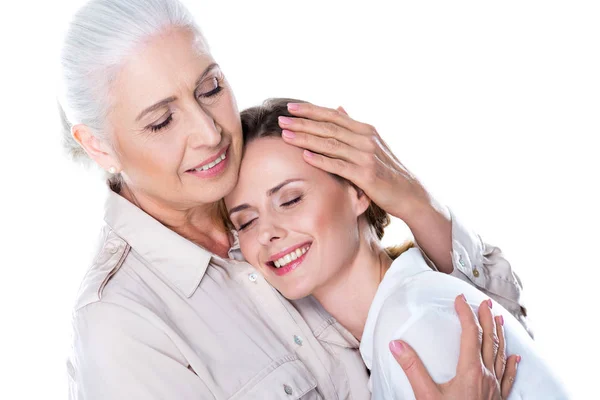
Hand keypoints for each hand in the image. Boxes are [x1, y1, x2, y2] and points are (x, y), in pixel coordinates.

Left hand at [280, 102, 454, 271]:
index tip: (291, 107)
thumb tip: (339, 107)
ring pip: (330, 144)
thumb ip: (353, 126)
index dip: (311, 111)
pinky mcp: (366, 174)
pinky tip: (305, 156)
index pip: (333, 116)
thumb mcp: (373, 144)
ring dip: (306, 139)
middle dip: (302, 123)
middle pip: (328, 128)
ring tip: (286, 135)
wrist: (409, 193)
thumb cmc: (387, 170)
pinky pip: (338, 165)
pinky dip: (321, 160)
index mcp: (366, 130)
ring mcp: (366, 156)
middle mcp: (366, 139)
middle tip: (281, 119)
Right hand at [389, 295, 520, 398]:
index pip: (469, 334)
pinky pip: (508, 377)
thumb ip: (412, 368)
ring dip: (500, 335)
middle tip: (484, 302)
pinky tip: (515, 358)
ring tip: (500, 320)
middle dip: (486, 319)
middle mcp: (486, 376)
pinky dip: (511, 364)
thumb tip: (397, 345)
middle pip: (489, 340)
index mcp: (470, 371)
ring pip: (501, 354)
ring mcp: (495, 388)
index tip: (460, 300)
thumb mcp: (425, 395)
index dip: (465, 314)